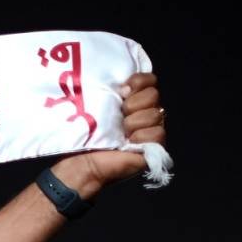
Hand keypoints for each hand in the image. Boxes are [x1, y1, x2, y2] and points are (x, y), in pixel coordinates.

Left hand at [55, 73, 165, 196]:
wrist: (83, 161)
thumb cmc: (87, 134)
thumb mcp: (98, 105)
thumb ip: (111, 90)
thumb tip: (122, 82)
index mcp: (134, 100)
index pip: (149, 80)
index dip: (138, 82)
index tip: (122, 91)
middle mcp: (146, 113)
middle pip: (153, 94)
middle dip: (133, 104)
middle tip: (119, 116)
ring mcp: (152, 130)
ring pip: (156, 113)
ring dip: (133, 123)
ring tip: (121, 133)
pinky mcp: (154, 148)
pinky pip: (158, 133)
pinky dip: (142, 137)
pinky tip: (129, 144)